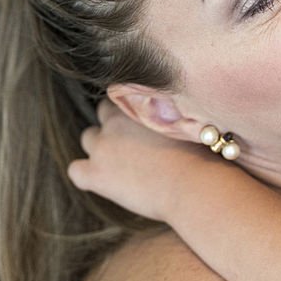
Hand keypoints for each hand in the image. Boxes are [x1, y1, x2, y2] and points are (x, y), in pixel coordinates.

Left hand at [68, 100, 212, 220]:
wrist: (196, 185)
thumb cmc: (205, 155)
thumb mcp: (191, 122)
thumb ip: (175, 113)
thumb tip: (179, 111)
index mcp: (140, 104)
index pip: (126, 96)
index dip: (135, 111)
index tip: (145, 124)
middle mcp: (116, 120)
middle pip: (103, 114)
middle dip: (114, 126)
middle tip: (135, 144)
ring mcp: (103, 147)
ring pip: (88, 138)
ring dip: (101, 148)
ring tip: (123, 164)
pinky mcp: (96, 175)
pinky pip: (76, 171)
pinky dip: (86, 175)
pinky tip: (105, 182)